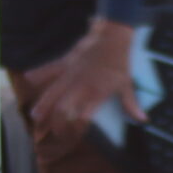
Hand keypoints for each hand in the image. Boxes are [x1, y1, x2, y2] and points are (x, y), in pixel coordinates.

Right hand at [30, 19, 140, 136]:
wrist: (113, 37)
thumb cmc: (120, 62)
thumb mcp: (127, 84)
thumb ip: (131, 104)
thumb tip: (143, 120)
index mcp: (96, 93)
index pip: (83, 116)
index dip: (75, 128)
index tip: (70, 136)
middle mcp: (81, 86)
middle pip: (63, 108)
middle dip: (55, 122)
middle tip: (51, 132)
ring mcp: (71, 73)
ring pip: (53, 92)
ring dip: (43, 105)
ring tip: (35, 117)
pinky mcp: (66, 61)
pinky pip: (50, 68)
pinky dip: (39, 72)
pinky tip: (28, 78)